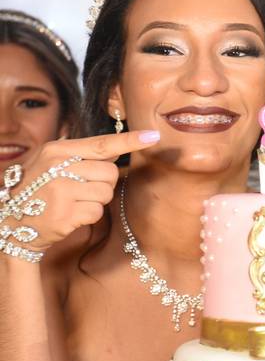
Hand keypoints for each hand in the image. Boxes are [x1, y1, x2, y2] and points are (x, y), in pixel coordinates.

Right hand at [2, 130, 159, 249]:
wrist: (11, 224)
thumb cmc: (38, 189)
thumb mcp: (51, 162)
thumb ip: (81, 154)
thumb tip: (116, 148)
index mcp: (57, 150)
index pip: (102, 144)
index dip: (130, 141)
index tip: (153, 136)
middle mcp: (58, 168)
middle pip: (110, 172)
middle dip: (104, 183)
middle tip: (83, 189)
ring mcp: (61, 191)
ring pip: (107, 193)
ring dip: (97, 200)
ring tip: (75, 201)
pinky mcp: (65, 214)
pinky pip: (97, 212)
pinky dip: (89, 215)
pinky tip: (71, 214)